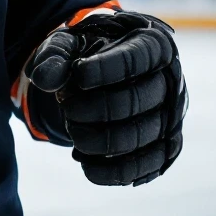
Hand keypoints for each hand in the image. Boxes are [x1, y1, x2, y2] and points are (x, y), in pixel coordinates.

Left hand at [27, 11, 187, 185]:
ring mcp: (172, 117)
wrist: (103, 78)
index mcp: (153, 44)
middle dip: (94, 109)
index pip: (136, 59)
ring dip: (99, 140)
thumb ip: (54, 55)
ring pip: (140, 136)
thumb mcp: (68, 45)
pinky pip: (146, 166)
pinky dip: (113, 171)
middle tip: (66, 106)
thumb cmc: (88, 55)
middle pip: (136, 100)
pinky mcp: (165, 148)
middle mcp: (171, 82)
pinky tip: (85, 164)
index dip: (106, 70)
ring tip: (72, 131)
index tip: (78, 77)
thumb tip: (43, 79)